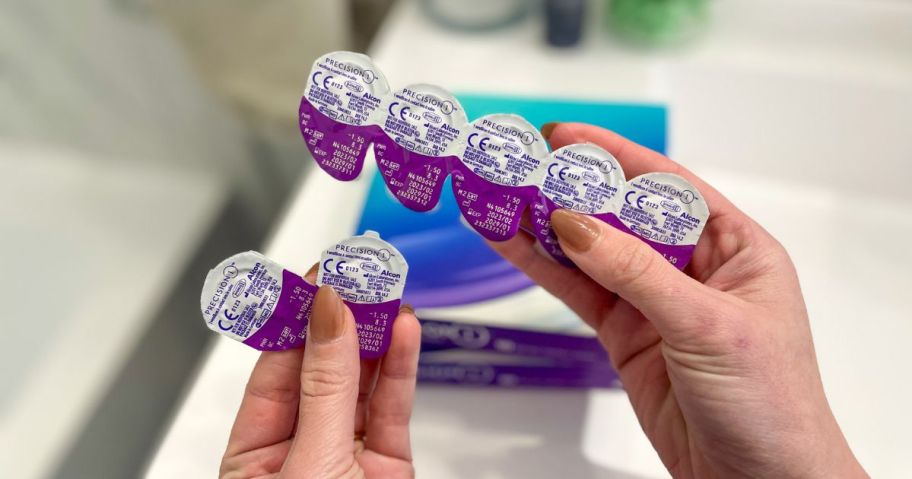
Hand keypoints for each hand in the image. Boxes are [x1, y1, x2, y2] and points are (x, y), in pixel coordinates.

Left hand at [220, 265, 420, 478]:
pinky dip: (401, 369)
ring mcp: (346, 457)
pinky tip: (404, 332)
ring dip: (376, 338)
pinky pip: (392, 409)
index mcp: (255, 458)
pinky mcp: (388, 464)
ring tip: (386, 293)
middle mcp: (300, 452)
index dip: (296, 324)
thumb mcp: (311, 461)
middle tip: (356, 276)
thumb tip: (329, 316)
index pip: (273, 374)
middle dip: (341, 323)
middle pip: (321, 373)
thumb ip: (326, 389)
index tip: (318, 281)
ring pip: (360, 386)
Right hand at [489, 123, 866, 478]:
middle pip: (620, 214)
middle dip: (569, 189)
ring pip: (590, 251)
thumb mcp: (707, 325)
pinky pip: (578, 291)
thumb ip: (637, 272)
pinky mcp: (625, 334)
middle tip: (517, 165)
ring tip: (497, 197)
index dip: (615, 155)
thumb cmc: (771, 403)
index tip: (566, 136)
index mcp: (735, 248)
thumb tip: (575, 224)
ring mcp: (654, 301)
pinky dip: (542, 268)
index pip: (668, 185)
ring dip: (544, 226)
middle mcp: (692, 267)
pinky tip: (511, 243)